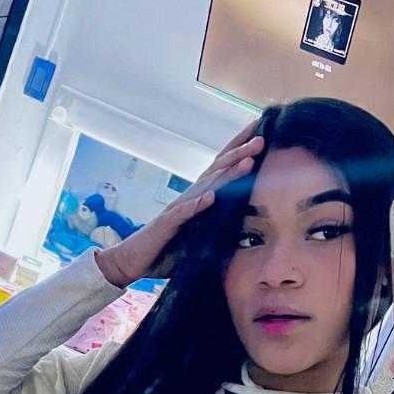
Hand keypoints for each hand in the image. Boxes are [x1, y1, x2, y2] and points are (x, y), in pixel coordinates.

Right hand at [94, 121, 265, 289]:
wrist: (131, 261)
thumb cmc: (165, 249)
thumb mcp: (198, 236)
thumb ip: (216, 226)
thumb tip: (245, 227)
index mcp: (198, 197)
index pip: (221, 168)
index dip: (238, 149)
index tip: (260, 132)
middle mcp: (189, 197)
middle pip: (217, 170)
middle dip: (239, 153)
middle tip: (261, 139)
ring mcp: (177, 209)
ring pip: (205, 186)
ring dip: (226, 173)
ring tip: (246, 162)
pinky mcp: (166, 225)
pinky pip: (183, 213)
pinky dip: (197, 204)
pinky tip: (211, 197)